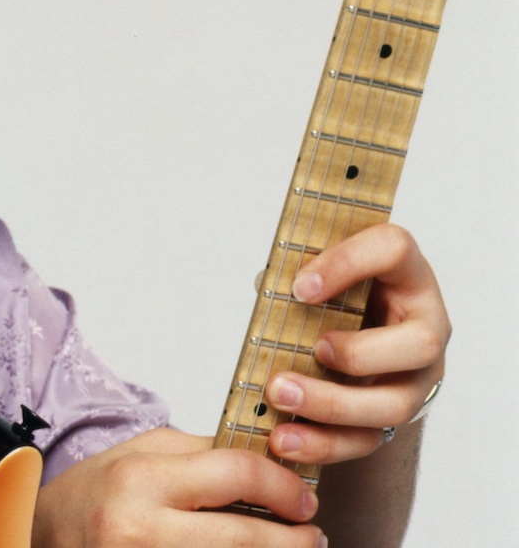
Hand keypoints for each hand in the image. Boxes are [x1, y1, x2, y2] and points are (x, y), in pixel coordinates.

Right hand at [33, 427, 321, 547]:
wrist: (42, 536)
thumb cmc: (92, 495)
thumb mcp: (140, 454)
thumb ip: (203, 454)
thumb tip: (271, 460)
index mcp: (140, 480)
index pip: (237, 475)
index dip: (284, 485)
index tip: (302, 496)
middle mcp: (141, 530)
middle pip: (249, 537)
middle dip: (295, 537)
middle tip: (310, 532)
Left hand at [261, 223, 447, 464]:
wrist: (359, 339)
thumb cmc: (339, 297)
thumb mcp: (326, 273)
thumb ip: (301, 272)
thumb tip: (266, 288)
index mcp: (407, 274)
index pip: (394, 250)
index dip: (349, 264)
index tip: (299, 286)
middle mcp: (424, 327)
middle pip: (420, 345)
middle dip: (361, 353)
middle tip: (313, 349)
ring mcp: (416, 378)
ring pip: (394, 403)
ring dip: (333, 404)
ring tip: (281, 394)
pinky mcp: (393, 417)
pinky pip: (367, 440)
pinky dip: (322, 442)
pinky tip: (285, 439)